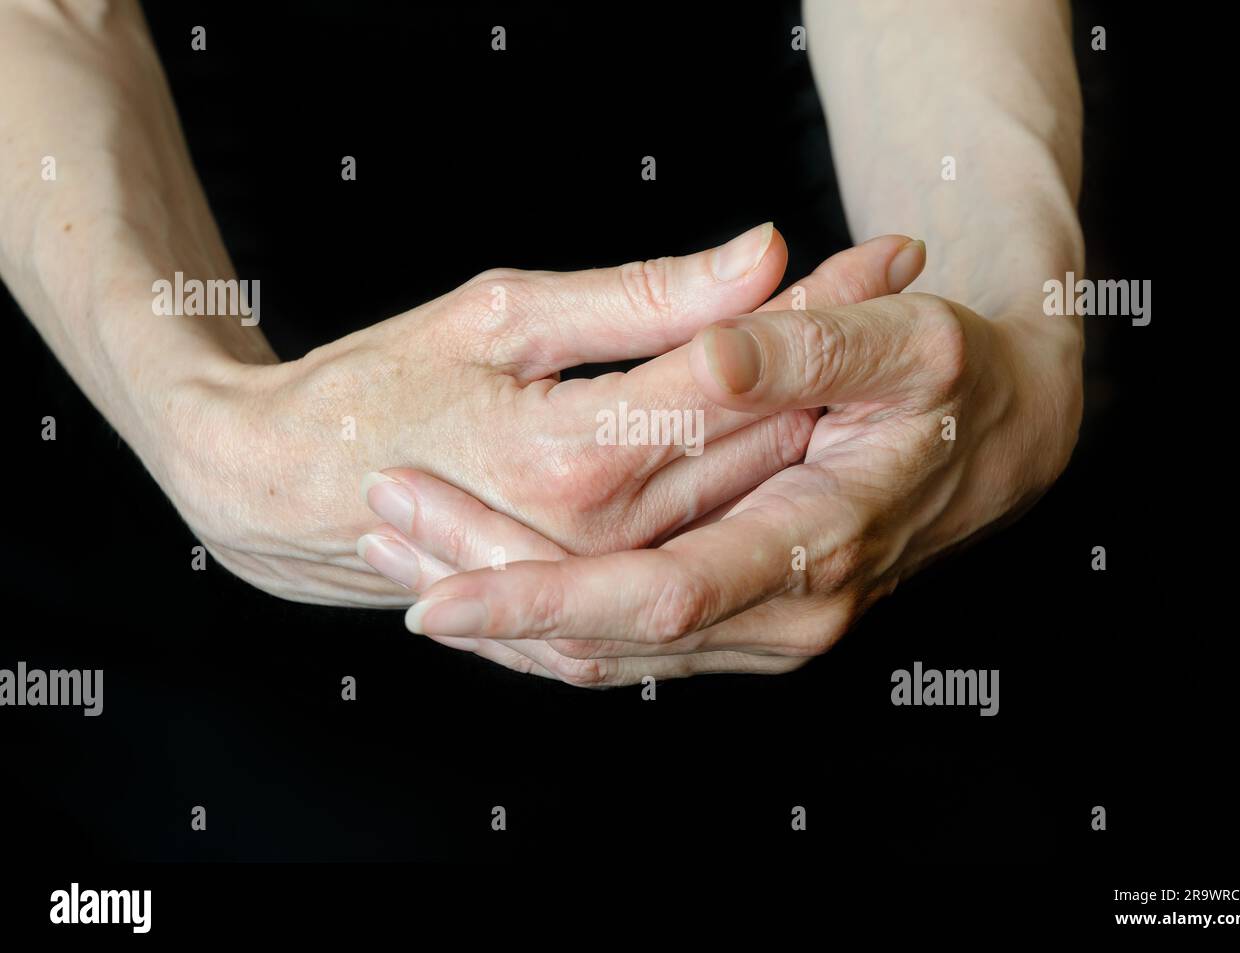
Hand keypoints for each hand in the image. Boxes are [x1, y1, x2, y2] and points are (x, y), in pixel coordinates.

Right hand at [164, 224, 843, 604]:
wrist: (287, 491)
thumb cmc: (376, 386)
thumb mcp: (501, 313)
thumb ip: (640, 300)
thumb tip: (762, 254)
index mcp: (580, 456)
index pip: (740, 377)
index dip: (815, 308)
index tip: (879, 259)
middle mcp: (602, 538)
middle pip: (761, 450)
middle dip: (833, 369)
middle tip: (887, 298)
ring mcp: (597, 589)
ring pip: (747, 517)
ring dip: (811, 446)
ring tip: (856, 378)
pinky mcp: (582, 617)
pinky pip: (701, 575)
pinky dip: (754, 512)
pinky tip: (786, 472)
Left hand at [364, 237, 1055, 686]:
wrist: (995, 440)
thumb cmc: (947, 379)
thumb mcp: (899, 339)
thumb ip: (799, 347)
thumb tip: (705, 359)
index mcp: (817, 547)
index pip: (655, 597)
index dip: (541, 595)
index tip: (434, 586)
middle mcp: (788, 616)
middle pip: (607, 639)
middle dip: (487, 594)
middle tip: (384, 531)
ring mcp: (764, 630)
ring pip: (604, 656)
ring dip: (501, 612)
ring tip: (403, 551)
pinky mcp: (744, 624)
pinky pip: (625, 649)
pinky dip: (542, 619)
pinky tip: (475, 572)